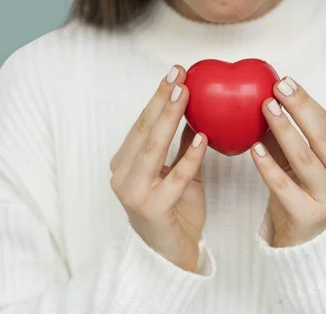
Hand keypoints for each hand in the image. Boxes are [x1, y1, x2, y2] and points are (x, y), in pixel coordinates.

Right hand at [109, 66, 207, 271]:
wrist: (173, 253)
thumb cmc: (175, 210)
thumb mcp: (180, 170)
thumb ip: (183, 143)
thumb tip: (197, 110)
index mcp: (126, 162)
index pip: (142, 122)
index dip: (159, 96)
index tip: (175, 72)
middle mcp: (123, 174)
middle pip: (144, 129)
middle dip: (162, 99)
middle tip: (179, 74)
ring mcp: (133, 192)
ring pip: (153, 148)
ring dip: (169, 119)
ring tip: (185, 94)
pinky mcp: (151, 209)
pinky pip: (174, 179)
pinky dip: (189, 157)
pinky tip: (202, 139)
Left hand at [251, 77, 325, 247]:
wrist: (304, 243)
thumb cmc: (300, 193)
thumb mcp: (299, 163)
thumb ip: (289, 136)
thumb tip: (267, 98)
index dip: (307, 101)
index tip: (285, 81)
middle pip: (322, 136)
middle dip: (300, 108)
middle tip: (278, 87)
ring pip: (304, 158)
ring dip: (284, 130)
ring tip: (266, 108)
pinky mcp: (309, 216)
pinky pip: (284, 186)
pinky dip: (268, 166)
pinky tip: (254, 149)